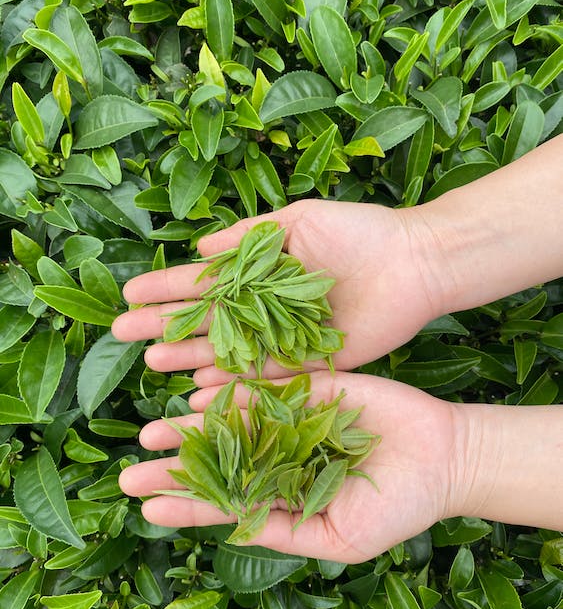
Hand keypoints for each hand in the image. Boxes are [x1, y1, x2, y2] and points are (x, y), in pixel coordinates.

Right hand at [111, 198, 443, 383]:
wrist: (412, 262)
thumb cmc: (358, 232)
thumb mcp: (297, 221)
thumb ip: (248, 237)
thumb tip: (198, 247)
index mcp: (261, 272)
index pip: (204, 283)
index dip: (166, 288)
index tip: (128, 294)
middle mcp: (267, 308)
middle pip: (207, 320)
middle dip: (164, 325)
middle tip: (122, 334)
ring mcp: (285, 338)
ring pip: (228, 351)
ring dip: (189, 355)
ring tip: (153, 362)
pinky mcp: (309, 364)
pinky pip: (264, 377)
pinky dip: (232, 382)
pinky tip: (199, 387)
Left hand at [118, 371, 457, 562]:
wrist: (442, 455)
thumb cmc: (396, 508)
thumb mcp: (339, 537)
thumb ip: (285, 528)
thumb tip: (229, 529)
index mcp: (285, 497)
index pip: (226, 501)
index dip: (187, 504)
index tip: (147, 507)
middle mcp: (280, 457)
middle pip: (219, 460)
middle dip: (176, 465)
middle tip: (132, 470)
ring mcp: (292, 422)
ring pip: (232, 423)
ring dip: (191, 428)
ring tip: (152, 432)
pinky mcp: (308, 389)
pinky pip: (263, 389)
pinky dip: (230, 392)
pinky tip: (198, 396)